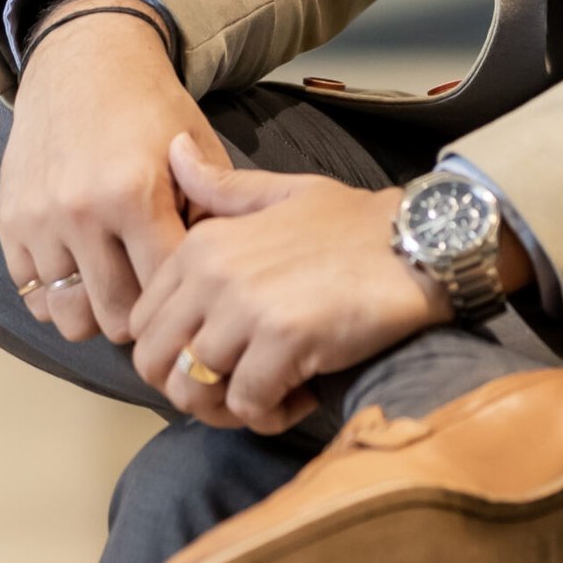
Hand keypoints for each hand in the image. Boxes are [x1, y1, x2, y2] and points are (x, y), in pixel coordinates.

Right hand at [0, 0, 231, 352]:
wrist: (84, 62)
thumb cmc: (150, 107)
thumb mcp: (196, 147)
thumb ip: (212, 211)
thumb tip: (219, 275)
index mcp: (135, 193)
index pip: (164, 286)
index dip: (184, 294)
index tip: (193, 289)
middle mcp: (82, 212)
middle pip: (115, 317)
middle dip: (142, 313)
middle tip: (156, 292)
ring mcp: (40, 220)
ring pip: (69, 318)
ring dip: (97, 309)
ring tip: (118, 282)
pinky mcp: (10, 223)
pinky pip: (33, 298)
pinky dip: (59, 296)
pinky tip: (84, 267)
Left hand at [127, 137, 452, 433]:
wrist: (419, 241)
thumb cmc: (355, 223)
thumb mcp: (282, 192)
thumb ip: (220, 188)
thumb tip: (169, 149)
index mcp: (205, 243)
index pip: (143, 324)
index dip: (174, 352)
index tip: (218, 354)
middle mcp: (215, 273)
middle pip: (156, 366)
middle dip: (191, 388)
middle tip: (237, 385)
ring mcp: (247, 308)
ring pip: (194, 393)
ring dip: (228, 408)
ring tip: (269, 392)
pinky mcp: (283, 342)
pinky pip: (248, 407)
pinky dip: (271, 413)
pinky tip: (301, 392)